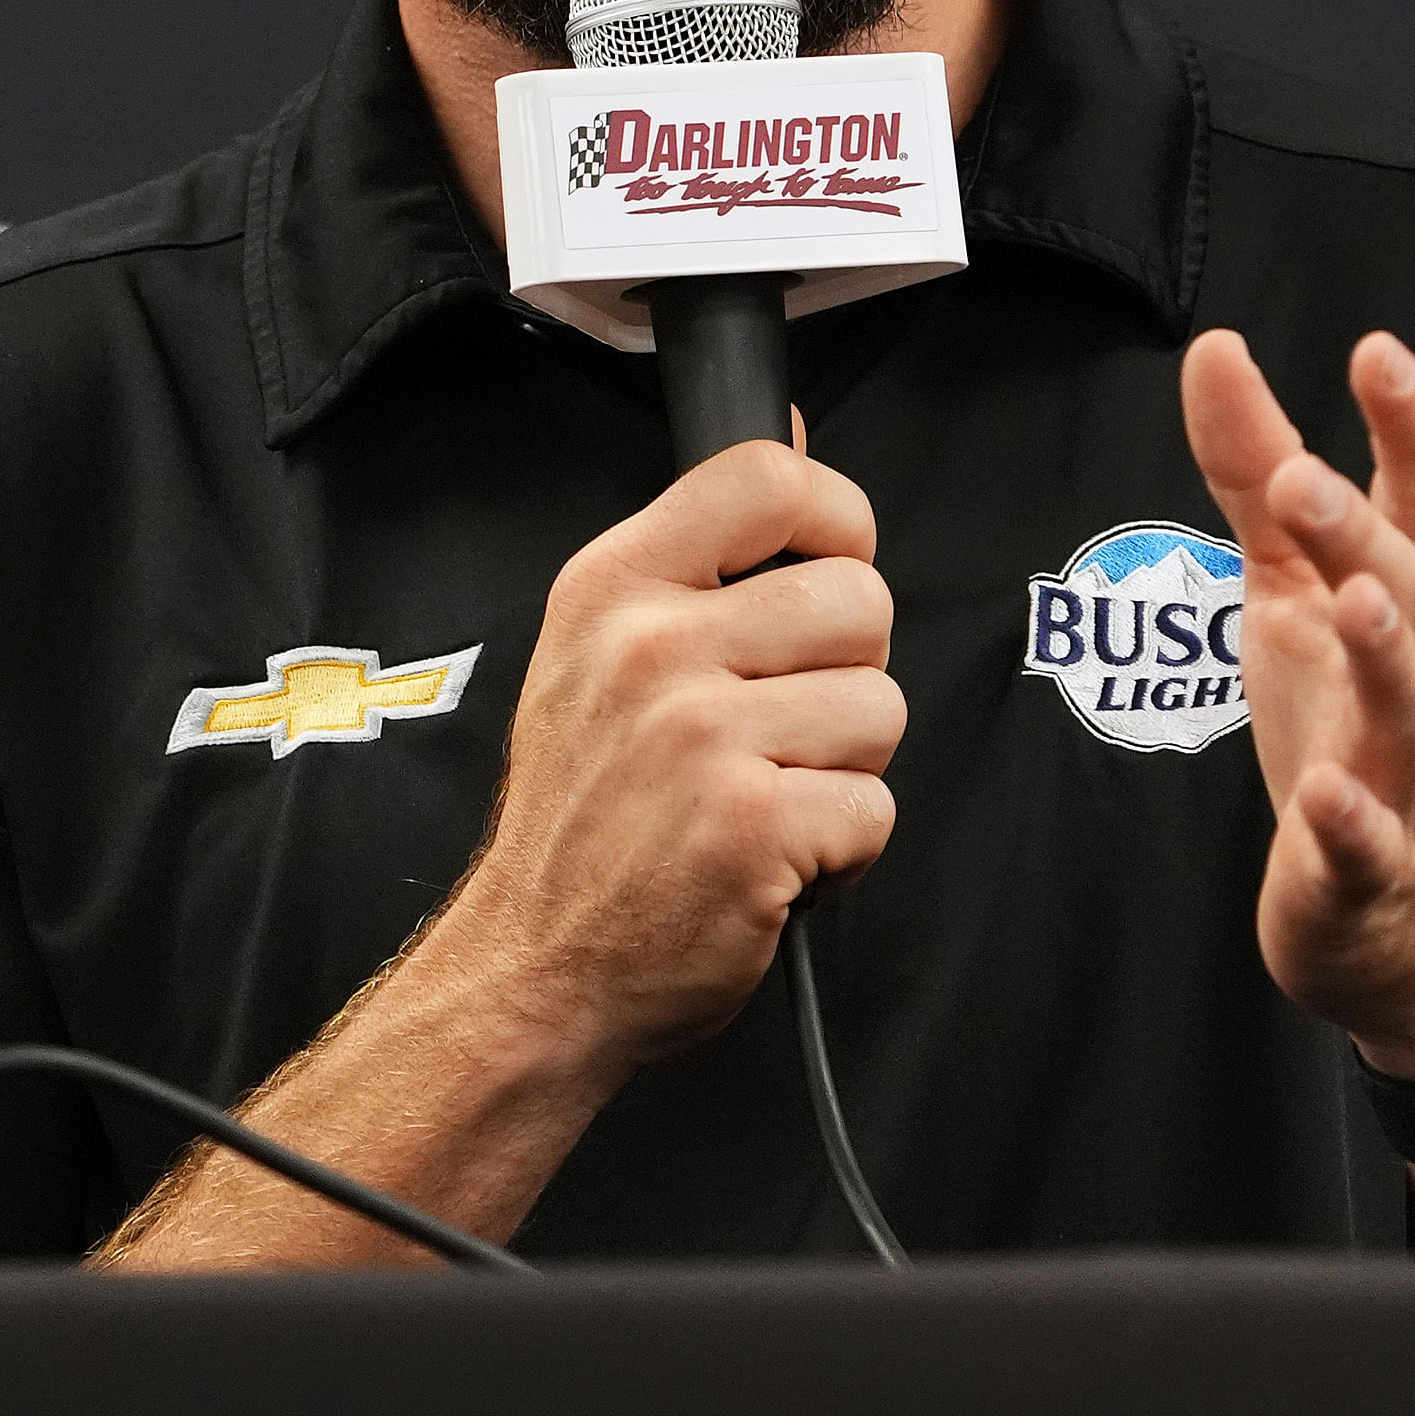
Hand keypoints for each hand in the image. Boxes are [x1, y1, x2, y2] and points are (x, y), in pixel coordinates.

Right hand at [427, 439, 904, 1079]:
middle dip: (848, 672)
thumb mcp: (593, 656)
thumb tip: (799, 441)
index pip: (766, 475)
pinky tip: (773, 860)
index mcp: (612, 589)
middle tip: (781, 729)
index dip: (836, 516)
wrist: (532, 974)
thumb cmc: (580, 822)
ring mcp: (701, 739)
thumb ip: (695, 563)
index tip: (831, 564)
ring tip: (768, 797)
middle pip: (860, 599)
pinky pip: (876, 808)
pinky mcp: (753, 828)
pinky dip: (843, 852)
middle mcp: (651, 650)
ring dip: (845, 769)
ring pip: (882, 707)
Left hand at [1181, 330, 1414, 1082]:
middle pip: (1409, 592)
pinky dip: (1349, 828)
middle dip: (1362, 533)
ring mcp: (1406, 784)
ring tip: (1350, 602)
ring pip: (1410, 711)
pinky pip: (1368, 850)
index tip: (1377, 352)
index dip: (1410, 428)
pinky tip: (1319, 805)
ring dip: (1383, 655)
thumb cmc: (1356, 735)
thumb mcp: (1297, 593)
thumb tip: (1217, 354)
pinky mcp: (1368, 876)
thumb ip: (1260, 476)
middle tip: (1303, 480)